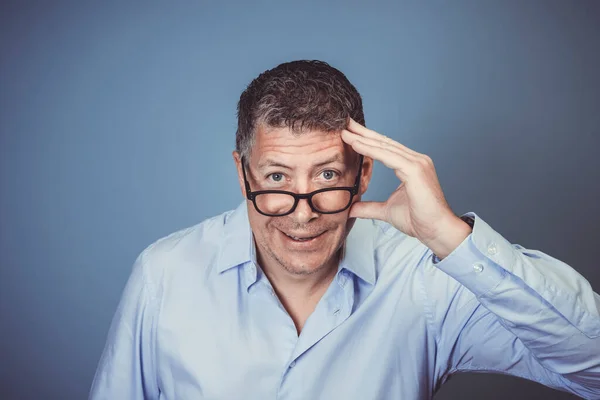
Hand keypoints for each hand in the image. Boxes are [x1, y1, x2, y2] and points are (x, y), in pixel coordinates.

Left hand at [341, 118, 471, 258]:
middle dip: (363, 133)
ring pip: (385, 147)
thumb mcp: (386, 211)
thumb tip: (351, 209)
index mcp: (411, 166)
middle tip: (345, 123)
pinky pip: (389, 156)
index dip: (367, 140)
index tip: (350, 133)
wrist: (436, 231)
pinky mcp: (416, 170)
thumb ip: (369, 208)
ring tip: (345, 132)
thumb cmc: (418, 220)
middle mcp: (416, 160)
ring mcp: (418, 163)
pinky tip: (356, 144)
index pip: (386, 149)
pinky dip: (371, 150)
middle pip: (384, 143)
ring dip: (363, 139)